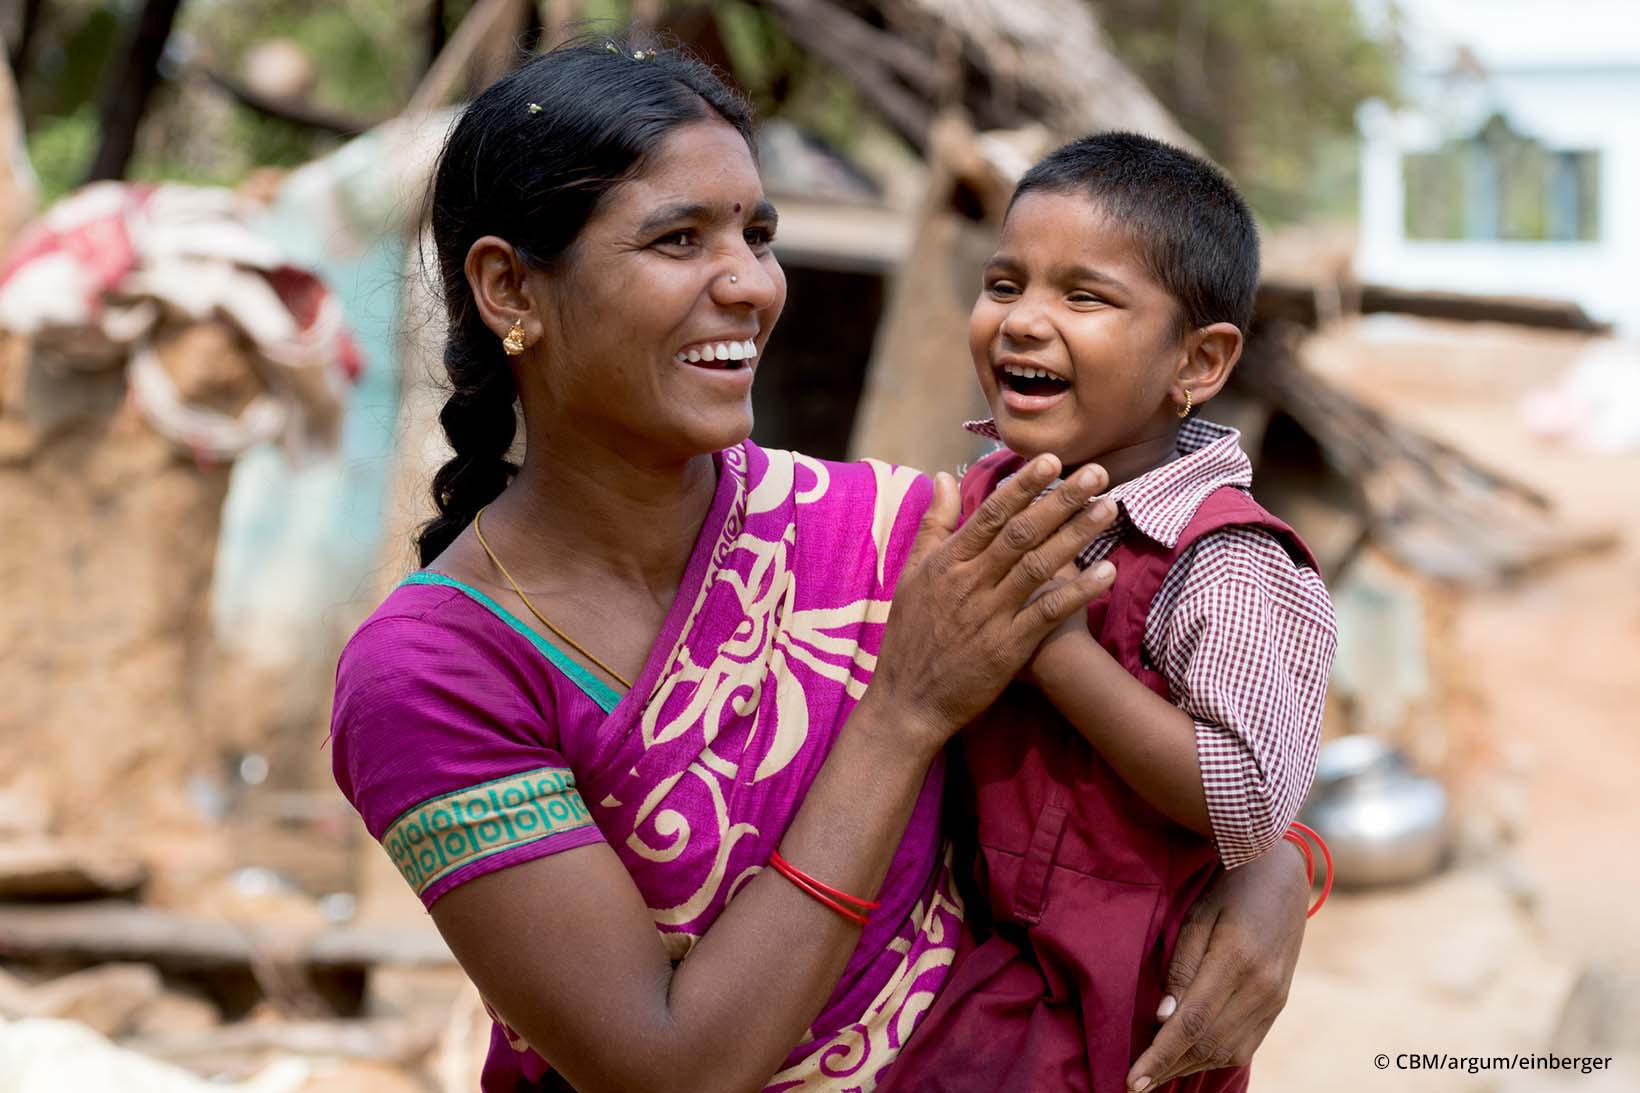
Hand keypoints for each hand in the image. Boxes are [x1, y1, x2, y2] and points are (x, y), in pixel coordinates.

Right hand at [867, 456, 1116, 751]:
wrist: (908, 702)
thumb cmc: (910, 636)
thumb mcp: (911, 575)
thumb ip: (933, 525)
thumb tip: (945, 477)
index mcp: (947, 563)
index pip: (990, 515)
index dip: (1022, 486)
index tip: (1050, 460)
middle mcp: (970, 583)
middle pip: (1022, 533)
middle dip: (1061, 500)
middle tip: (1097, 473)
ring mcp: (991, 615)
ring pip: (1039, 566)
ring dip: (1077, 536)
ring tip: (1108, 509)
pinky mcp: (1009, 647)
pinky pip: (1049, 613)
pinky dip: (1078, 591)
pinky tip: (1106, 572)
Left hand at [1126, 840, 1309, 1090]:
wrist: (1282, 874)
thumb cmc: (1229, 887)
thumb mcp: (1197, 915)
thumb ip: (1181, 967)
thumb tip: (1163, 1019)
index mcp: (1236, 962)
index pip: (1191, 1024)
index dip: (1159, 1057)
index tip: (1133, 1081)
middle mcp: (1261, 988)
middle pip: (1208, 1045)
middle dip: (1169, 1068)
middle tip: (1136, 1082)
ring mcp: (1275, 999)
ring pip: (1228, 1051)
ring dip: (1190, 1066)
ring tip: (1157, 1073)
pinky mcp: (1279, 1003)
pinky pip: (1246, 1044)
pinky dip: (1214, 1056)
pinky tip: (1190, 1057)